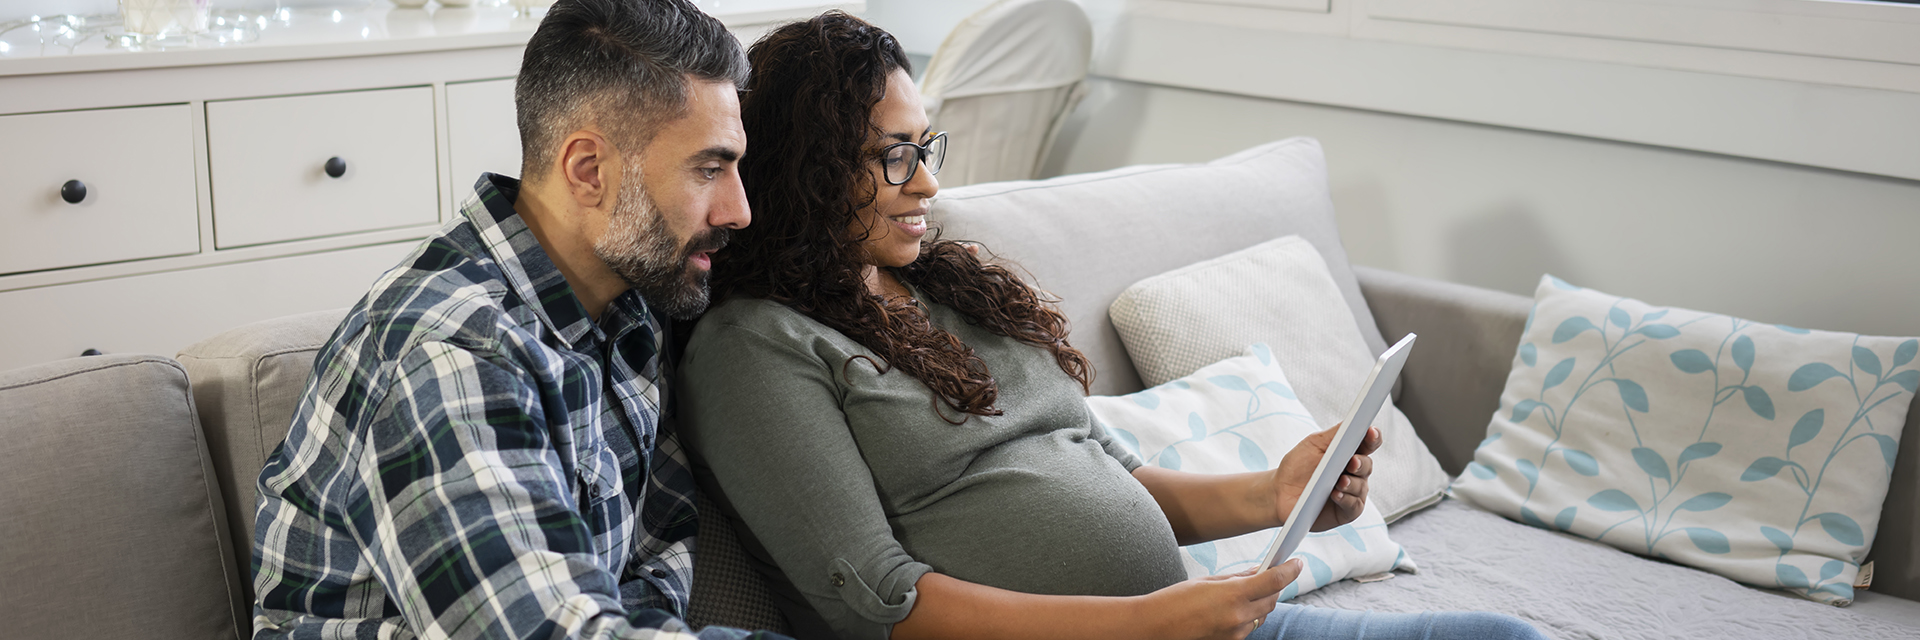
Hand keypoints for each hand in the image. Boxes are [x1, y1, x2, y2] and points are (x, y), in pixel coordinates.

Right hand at [1142, 560, 1299, 639]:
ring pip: (1263, 614)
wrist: (1155, 627)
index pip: (1273, 580)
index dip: (1290, 570)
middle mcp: (1238, 616)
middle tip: (1274, 573)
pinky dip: (1250, 615)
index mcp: (1232, 595)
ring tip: (1253, 590)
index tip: (1297, 562)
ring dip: (1263, 601)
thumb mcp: (1207, 581)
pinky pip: (1250, 626)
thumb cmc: (1174, 600)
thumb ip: (1237, 577)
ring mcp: (1236, 632)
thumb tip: (1259, 571)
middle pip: (1272, 598)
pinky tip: (1239, 607)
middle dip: (1276, 585)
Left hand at [1272, 425, 1381, 531]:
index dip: (1373, 437)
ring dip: (1352, 483)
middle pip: (1367, 465)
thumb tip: (1354, 421)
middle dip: (1361, 463)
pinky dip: (1346, 499)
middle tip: (1353, 461)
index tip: (1371, 432)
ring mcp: (1352, 492)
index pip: (1368, 444)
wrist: (1280, 492)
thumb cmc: (1297, 466)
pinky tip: (1336, 495)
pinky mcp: (1346, 511)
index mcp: (1349, 453)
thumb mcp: (1314, 444)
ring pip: (1361, 486)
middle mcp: (1354, 473)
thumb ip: (1335, 434)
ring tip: (1340, 482)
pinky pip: (1354, 505)